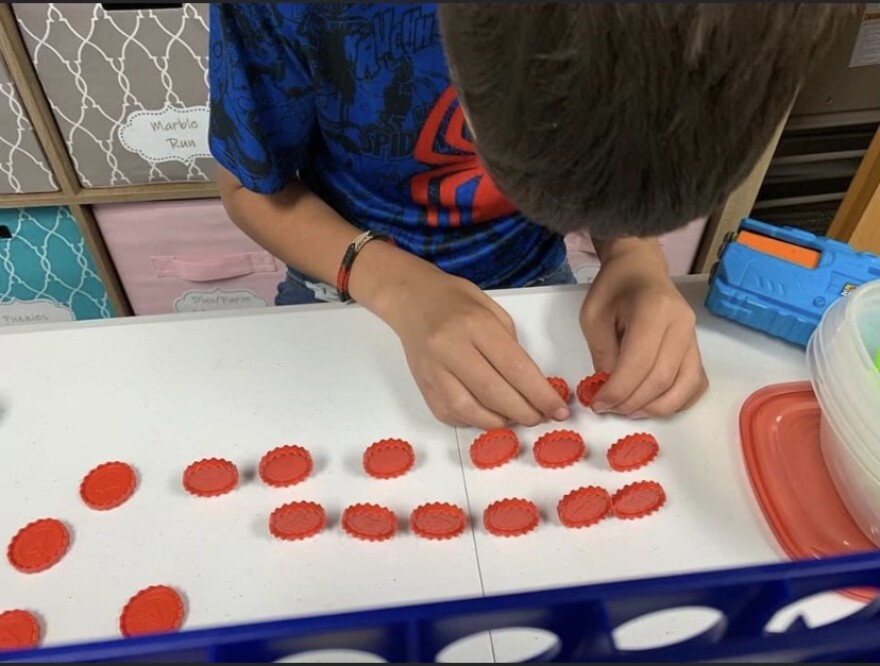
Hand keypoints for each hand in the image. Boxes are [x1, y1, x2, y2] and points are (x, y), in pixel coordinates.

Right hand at [378, 262, 569, 428]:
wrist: (411, 299)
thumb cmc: (456, 301)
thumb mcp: (493, 311)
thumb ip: (511, 348)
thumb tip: (530, 386)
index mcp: (475, 325)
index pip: (515, 368)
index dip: (540, 394)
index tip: (558, 409)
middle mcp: (451, 348)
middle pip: (494, 393)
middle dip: (525, 413)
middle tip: (540, 417)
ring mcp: (433, 370)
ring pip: (470, 411)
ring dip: (499, 422)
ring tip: (516, 418)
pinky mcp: (423, 386)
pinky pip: (451, 415)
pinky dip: (475, 421)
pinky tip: (488, 415)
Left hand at [579, 238, 707, 417]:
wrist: (640, 269)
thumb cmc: (614, 289)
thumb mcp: (593, 316)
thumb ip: (602, 353)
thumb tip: (610, 390)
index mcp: (654, 310)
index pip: (639, 362)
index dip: (618, 390)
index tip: (598, 403)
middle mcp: (682, 324)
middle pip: (662, 378)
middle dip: (632, 402)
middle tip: (609, 408)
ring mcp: (694, 336)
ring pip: (684, 386)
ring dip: (655, 407)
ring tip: (629, 410)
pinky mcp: (697, 347)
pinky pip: (695, 383)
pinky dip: (677, 401)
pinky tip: (652, 404)